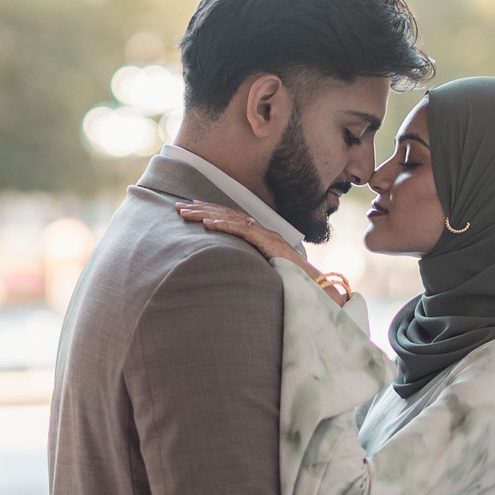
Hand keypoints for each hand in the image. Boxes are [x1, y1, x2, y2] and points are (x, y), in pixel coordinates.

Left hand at [175, 201, 352, 303]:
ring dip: (206, 215)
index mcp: (260, 236)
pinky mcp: (268, 243)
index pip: (231, 219)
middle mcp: (262, 231)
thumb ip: (251, 266)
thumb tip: (231, 272)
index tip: (190, 210)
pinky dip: (224, 226)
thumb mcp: (265, 271)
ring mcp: (266, 235)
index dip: (210, 213)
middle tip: (178, 207)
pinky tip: (207, 224)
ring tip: (186, 213)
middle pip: (226, 215)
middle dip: (201, 209)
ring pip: (231, 219)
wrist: (316, 287)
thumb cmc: (292, 282)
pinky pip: (242, 231)